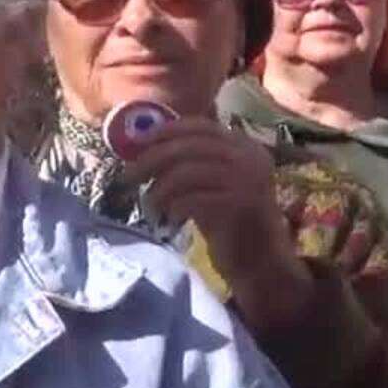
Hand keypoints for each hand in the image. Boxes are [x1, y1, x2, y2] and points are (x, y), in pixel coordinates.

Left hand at [125, 121, 311, 330]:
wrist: (260, 260)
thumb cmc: (226, 219)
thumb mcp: (206, 182)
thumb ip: (185, 161)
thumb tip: (140, 145)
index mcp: (243, 145)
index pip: (199, 126)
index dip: (165, 131)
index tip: (139, 143)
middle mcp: (250, 157)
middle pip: (189, 147)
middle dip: (152, 159)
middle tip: (128, 176)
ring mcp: (249, 180)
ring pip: (188, 172)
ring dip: (159, 187)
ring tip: (150, 202)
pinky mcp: (243, 205)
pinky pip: (194, 198)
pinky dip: (174, 205)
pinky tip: (169, 217)